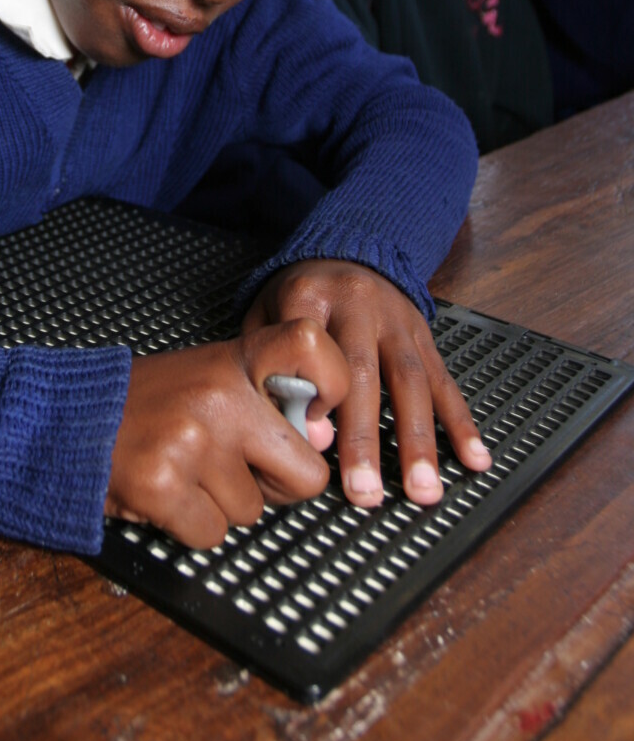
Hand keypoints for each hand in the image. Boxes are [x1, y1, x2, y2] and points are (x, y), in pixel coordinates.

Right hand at [106, 317, 348, 547]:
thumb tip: (322, 439)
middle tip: (236, 468)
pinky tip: (167, 493)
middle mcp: (221, 396)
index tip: (312, 416)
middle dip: (277, 487)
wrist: (67, 418)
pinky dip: (192, 526)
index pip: (313, 344)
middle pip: (306, 474)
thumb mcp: (212, 379)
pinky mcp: (164, 485)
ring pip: (254, 512)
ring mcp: (192, 440)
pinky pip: (213, 535)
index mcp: (236, 360)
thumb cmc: (148, 404)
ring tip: (186, 470)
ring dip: (223, 504)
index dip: (332, 386)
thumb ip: (268, 402)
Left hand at [243, 259, 490, 508]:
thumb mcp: (266, 313)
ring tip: (423, 490)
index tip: (314, 442)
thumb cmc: (299, 295)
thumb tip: (296, 430)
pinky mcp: (424, 335)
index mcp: (310, 295)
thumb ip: (269, 365)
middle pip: (364, 373)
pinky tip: (473, 458)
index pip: (314, 348)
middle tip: (364, 491)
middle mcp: (359, 305)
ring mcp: (397, 320)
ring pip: (411, 382)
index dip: (316, 396)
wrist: (347, 248)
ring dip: (419, 441)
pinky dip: (460, 423)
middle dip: (365, 438)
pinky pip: (444, 381)